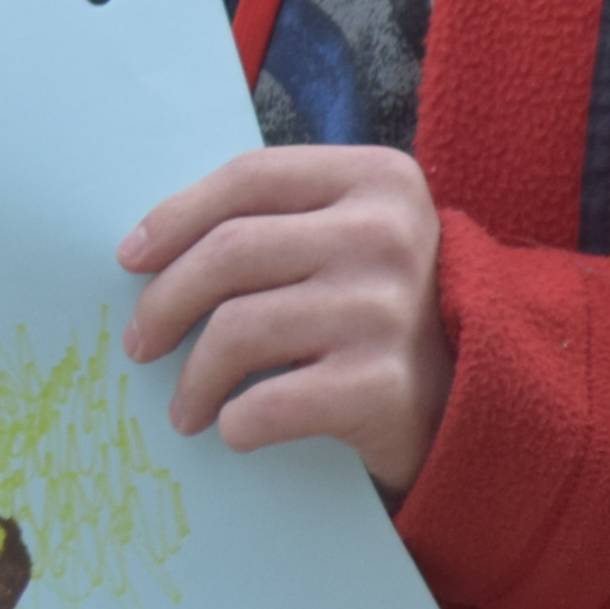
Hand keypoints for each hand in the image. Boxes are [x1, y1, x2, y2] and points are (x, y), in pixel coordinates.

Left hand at [119, 144, 450, 493]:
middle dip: (164, 304)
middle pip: (230, 252)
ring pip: (237, 329)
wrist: (481, 403)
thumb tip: (148, 249)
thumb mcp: (349, 239)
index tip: (128, 259)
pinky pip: (268, 403)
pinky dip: (236, 423)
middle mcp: (388, 234)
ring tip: (185, 406)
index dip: (175, 217)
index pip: (248, 178)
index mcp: (378, 179)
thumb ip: (278, 222)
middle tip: (138, 344)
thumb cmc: (380, 313)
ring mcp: (388, 308)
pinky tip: (234, 430)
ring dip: (193, 379)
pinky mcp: (385, 385)